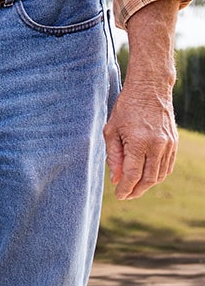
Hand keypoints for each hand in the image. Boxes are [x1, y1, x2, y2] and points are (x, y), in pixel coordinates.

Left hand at [103, 77, 177, 199]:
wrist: (150, 89)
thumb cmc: (126, 107)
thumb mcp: (112, 129)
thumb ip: (114, 155)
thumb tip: (116, 178)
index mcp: (138, 142)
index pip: (132, 174)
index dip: (125, 188)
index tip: (118, 196)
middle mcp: (156, 146)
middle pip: (148, 179)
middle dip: (136, 190)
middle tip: (126, 195)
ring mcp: (168, 145)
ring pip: (159, 175)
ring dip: (147, 185)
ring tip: (135, 187)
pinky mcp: (174, 143)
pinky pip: (167, 166)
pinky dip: (157, 175)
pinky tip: (147, 176)